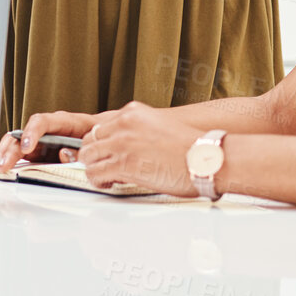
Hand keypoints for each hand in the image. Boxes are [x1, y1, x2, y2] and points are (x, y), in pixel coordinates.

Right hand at [0, 110, 111, 174]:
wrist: (104, 139)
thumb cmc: (100, 138)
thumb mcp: (94, 143)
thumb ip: (79, 149)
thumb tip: (62, 154)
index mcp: (63, 122)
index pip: (42, 122)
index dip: (32, 133)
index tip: (26, 147)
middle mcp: (47, 130)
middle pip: (23, 134)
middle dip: (11, 149)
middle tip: (4, 164)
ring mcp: (40, 140)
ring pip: (17, 143)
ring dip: (5, 155)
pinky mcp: (37, 152)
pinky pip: (19, 153)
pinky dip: (9, 160)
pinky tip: (1, 169)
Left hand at [77, 101, 203, 194]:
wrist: (207, 159)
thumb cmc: (192, 149)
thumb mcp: (160, 126)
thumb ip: (140, 131)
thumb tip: (129, 147)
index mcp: (133, 113)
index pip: (101, 126)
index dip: (102, 143)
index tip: (105, 152)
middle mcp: (124, 124)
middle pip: (90, 139)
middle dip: (95, 154)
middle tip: (104, 166)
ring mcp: (122, 144)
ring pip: (88, 156)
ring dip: (95, 168)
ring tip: (107, 176)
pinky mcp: (123, 164)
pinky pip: (95, 173)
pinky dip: (98, 180)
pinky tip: (109, 183)